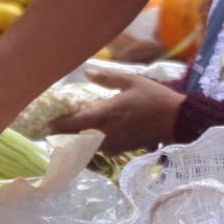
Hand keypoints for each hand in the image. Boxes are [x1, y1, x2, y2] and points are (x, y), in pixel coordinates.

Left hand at [48, 70, 183, 152]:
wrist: (177, 120)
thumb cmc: (154, 97)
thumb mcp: (132, 81)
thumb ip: (107, 78)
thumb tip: (87, 72)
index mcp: (107, 113)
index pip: (76, 123)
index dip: (59, 125)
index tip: (46, 125)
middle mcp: (108, 131)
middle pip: (77, 139)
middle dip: (62, 138)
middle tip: (49, 135)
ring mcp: (115, 143)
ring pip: (88, 148)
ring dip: (75, 145)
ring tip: (64, 141)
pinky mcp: (123, 148)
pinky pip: (101, 151)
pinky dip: (91, 149)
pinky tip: (89, 143)